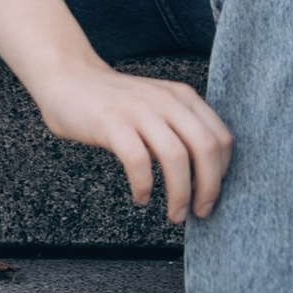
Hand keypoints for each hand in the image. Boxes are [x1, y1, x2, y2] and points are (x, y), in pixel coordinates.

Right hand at [33, 57, 230, 221]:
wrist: (69, 78)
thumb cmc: (114, 102)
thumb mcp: (158, 107)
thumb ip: (179, 130)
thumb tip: (202, 176)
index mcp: (183, 97)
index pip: (221, 137)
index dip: (223, 172)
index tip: (212, 194)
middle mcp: (167, 101)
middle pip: (206, 148)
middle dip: (209, 187)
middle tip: (200, 212)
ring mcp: (140, 110)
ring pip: (177, 157)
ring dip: (180, 193)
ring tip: (175, 214)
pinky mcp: (113, 123)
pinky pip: (138, 162)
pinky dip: (145, 186)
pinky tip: (141, 198)